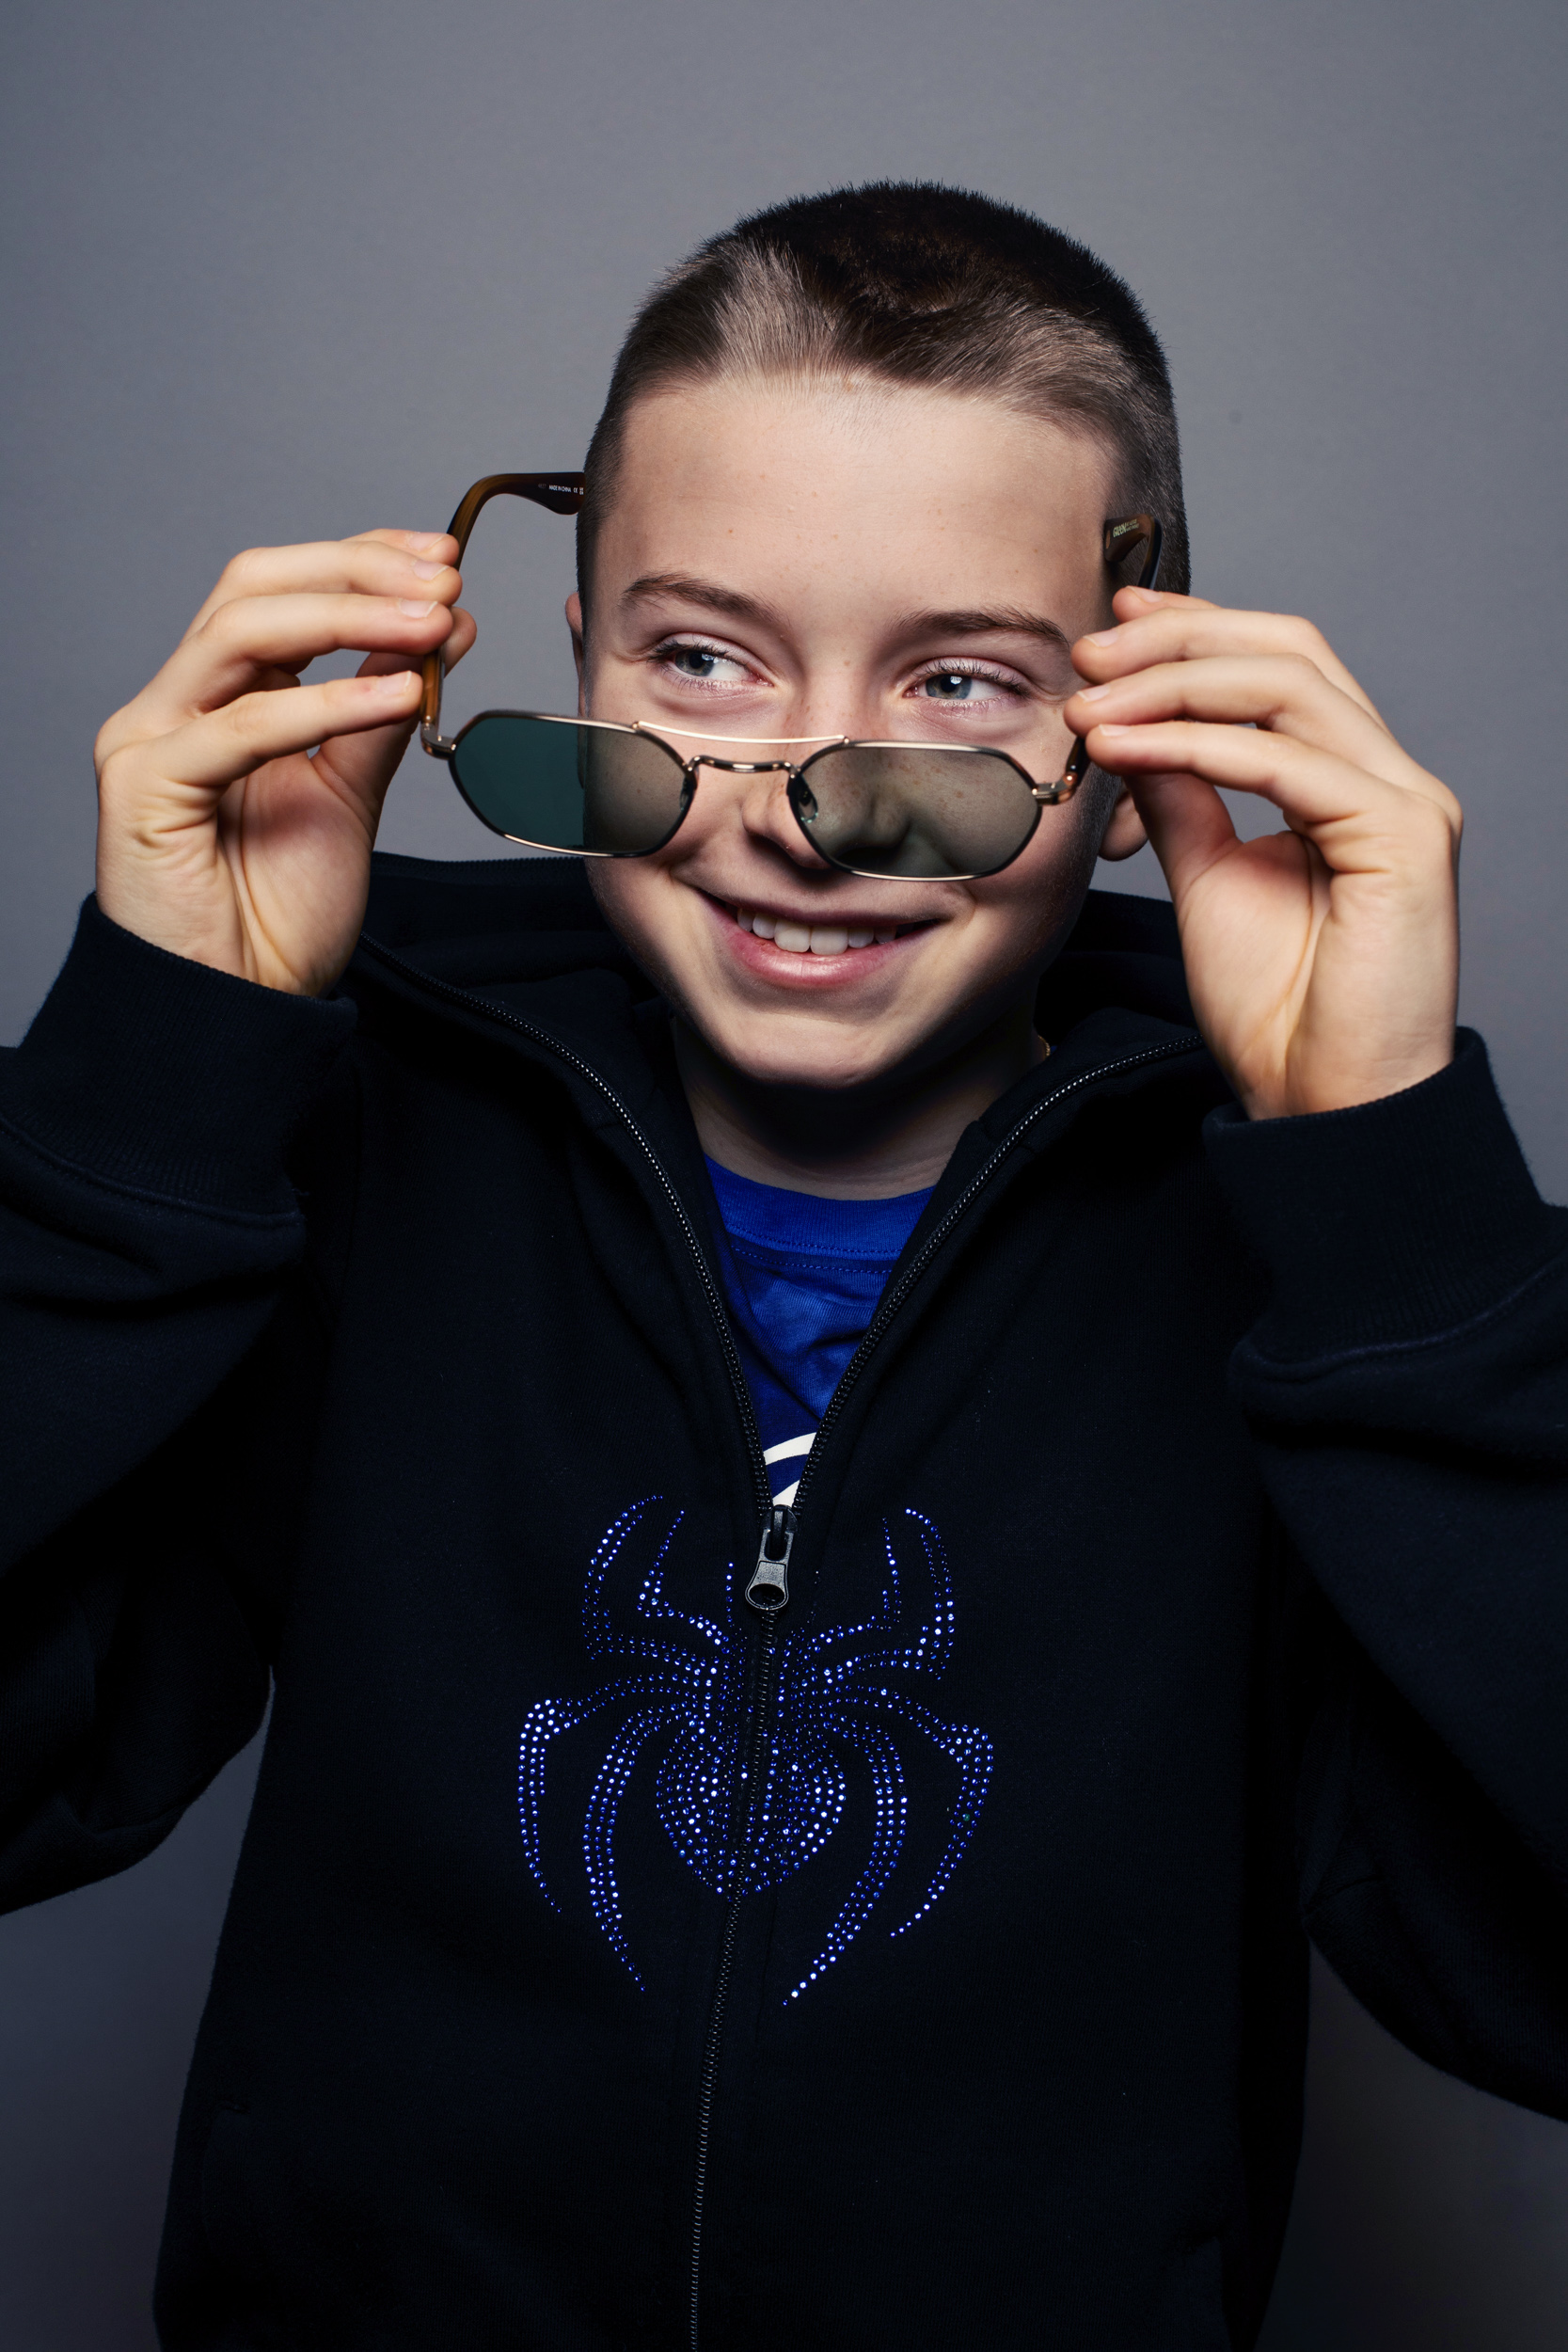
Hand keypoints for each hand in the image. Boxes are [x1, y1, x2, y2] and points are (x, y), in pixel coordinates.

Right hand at [94, 530, 475, 993]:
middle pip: (252, 588)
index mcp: (220, 696)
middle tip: (441, 580)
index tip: (440, 559)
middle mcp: (175, 704)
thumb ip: (383, 713)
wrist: (241, 1005)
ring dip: (348, 617)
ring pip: (239, 634)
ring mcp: (150, 738)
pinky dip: (325, 703)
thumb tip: (442, 629)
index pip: (280, 589)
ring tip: (431, 624)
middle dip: (355, 573)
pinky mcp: (144, 787)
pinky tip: (397, 696)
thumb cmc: (278, 912)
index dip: (358, 561)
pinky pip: (241, 727)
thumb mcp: (351, 794)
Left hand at [1065, 588, 1460, 1119]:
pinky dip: (1195, 744)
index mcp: (1351, 781)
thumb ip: (1181, 797)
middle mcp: (1390, 778)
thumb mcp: (1207, 878)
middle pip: (1288, 652)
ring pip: (1287, 689)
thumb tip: (1129, 726)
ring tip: (1090, 706)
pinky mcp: (1404, 837)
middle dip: (1176, 640)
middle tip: (1086, 655)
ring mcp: (1406, 802)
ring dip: (1171, 685)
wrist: (1321, 1103)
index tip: (1111, 625)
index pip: (1281, 663)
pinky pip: (1285, 761)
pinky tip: (1126, 749)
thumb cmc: (1279, 1012)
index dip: (1196, 629)